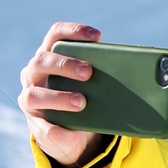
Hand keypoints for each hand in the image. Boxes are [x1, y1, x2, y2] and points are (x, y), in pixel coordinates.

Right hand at [19, 22, 106, 166]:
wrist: (65, 131)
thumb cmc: (79, 95)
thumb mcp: (87, 83)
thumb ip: (100, 73)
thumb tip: (137, 73)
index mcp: (48, 57)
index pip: (55, 35)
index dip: (73, 32)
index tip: (97, 36)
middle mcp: (33, 74)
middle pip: (42, 61)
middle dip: (65, 65)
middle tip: (88, 72)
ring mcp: (30, 99)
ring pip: (35, 95)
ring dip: (59, 97)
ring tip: (81, 102)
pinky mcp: (36, 126)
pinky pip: (45, 129)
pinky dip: (61, 132)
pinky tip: (77, 135)